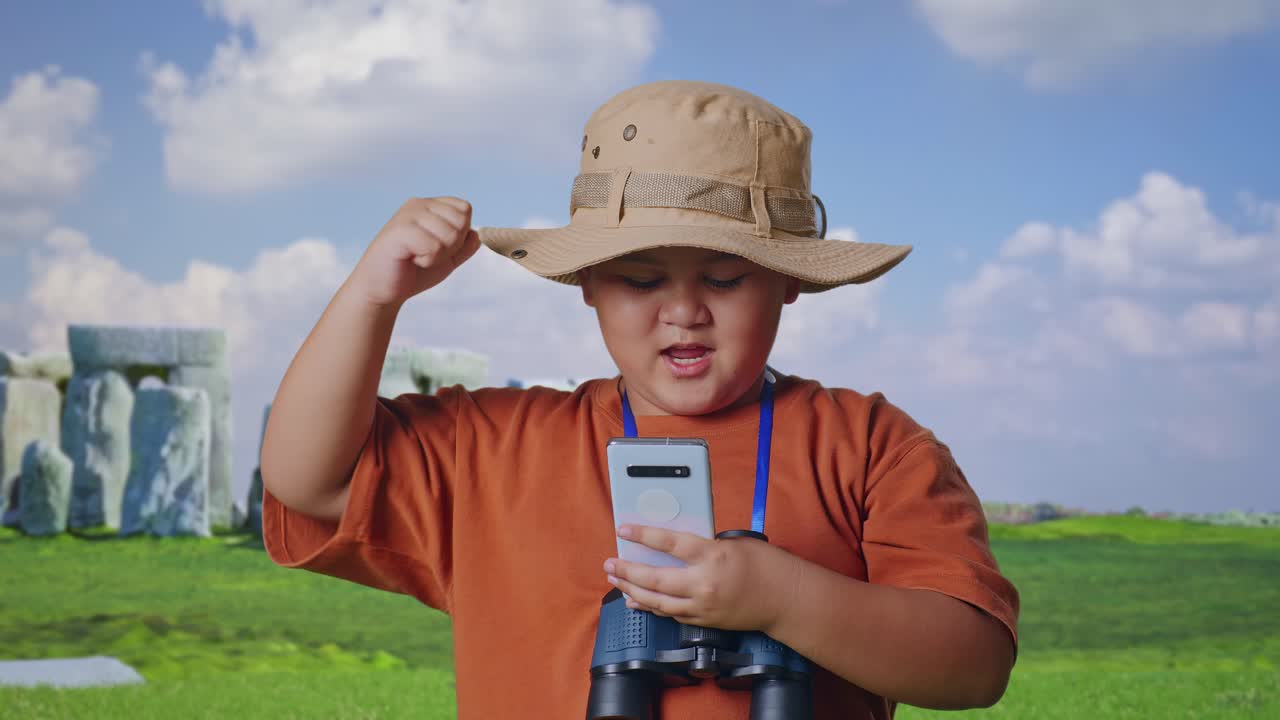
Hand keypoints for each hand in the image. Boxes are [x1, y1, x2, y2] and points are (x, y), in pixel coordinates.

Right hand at [348, 196, 480, 306]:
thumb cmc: (413, 272)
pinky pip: (434, 246)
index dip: (460, 235)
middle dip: (451, 246)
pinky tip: (410, 259)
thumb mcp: (447, 259)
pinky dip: (427, 260)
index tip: (438, 246)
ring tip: (417, 256)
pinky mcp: (399, 231)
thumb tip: (476, 234)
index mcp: (429, 206)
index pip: (464, 209)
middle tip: (427, 253)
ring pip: (450, 234)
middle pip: (461, 221)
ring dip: (438, 255)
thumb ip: (465, 247)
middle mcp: (418, 204)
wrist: (381, 289)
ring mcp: (407, 215)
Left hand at [602, 525, 802, 632]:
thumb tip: (675, 546)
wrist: (785, 598)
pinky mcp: (704, 621)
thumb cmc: (764, 565)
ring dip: (632, 591)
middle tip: (610, 563)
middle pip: (655, 579)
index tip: (624, 529)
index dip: (643, 535)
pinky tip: (637, 600)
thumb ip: (704, 544)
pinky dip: (651, 606)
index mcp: (712, 556)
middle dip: (627, 571)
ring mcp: (703, 606)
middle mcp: (704, 583)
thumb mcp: (733, 542)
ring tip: (616, 580)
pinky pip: (670, 614)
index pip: (669, 543)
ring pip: (657, 601)